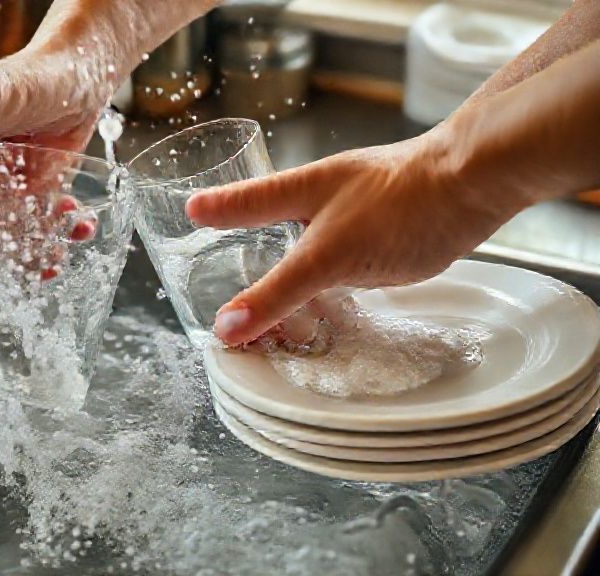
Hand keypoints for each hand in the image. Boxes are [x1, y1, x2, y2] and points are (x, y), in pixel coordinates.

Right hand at [185, 127, 531, 346]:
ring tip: (277, 276)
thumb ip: (275, 295)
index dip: (219, 208)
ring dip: (294, 256)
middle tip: (225, 241)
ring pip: (314, 234)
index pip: (246, 200)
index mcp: (300, 189)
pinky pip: (348, 251)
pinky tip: (340, 285)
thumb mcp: (325, 258)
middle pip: (276, 213)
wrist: (477, 183)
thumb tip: (225, 328)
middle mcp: (326, 196)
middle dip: (251, 231)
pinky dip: (333, 270)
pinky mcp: (393, 225)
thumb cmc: (399, 206)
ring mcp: (361, 208)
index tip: (193, 211)